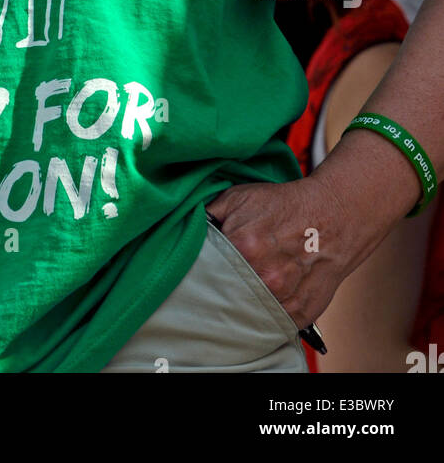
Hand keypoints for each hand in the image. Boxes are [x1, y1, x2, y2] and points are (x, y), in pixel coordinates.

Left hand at [204, 177, 352, 328]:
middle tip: (221, 280)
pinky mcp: (298, 313)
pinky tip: (264, 296)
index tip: (203, 266)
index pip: (205, 268)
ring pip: (246, 311)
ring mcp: (283, 298)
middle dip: (220, 287)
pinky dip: (264, 312)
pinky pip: (271, 322)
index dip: (203, 267)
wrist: (334, 216)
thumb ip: (210, 214)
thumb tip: (187, 229)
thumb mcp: (241, 197)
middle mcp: (264, 276)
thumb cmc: (286, 205)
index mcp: (243, 246)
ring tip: (245, 287)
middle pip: (225, 294)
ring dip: (241, 302)